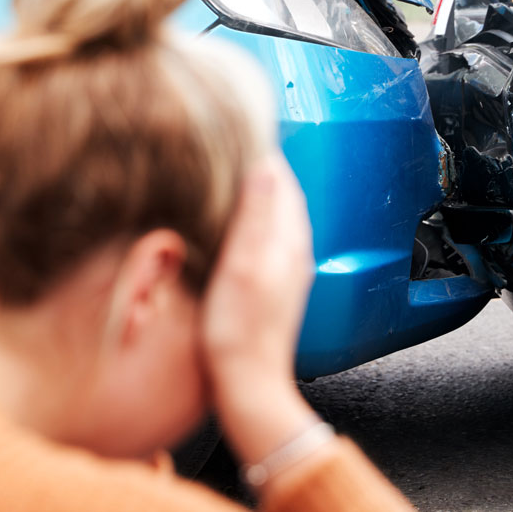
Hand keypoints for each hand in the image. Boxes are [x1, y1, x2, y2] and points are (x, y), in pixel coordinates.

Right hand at [200, 156, 319, 468]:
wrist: (246, 386)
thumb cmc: (240, 332)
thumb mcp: (243, 263)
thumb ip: (257, 214)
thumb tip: (265, 163)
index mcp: (289, 240)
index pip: (281, 177)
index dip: (259, 149)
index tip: (235, 125)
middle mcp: (293, 250)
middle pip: (277, 193)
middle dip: (253, 166)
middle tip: (222, 142)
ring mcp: (282, 269)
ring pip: (270, 214)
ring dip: (249, 193)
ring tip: (219, 174)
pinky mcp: (267, 284)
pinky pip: (260, 237)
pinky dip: (244, 219)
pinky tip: (221, 223)